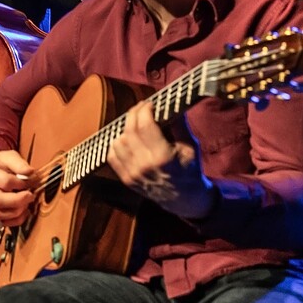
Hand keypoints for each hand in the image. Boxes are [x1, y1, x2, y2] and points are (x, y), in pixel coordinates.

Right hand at [0, 145, 36, 226]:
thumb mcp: (9, 156)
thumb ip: (19, 163)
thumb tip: (30, 173)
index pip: (4, 181)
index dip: (21, 183)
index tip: (32, 181)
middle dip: (18, 200)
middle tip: (30, 195)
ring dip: (16, 211)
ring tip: (26, 204)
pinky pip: (1, 221)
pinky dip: (15, 220)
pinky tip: (23, 212)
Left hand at [106, 102, 216, 220]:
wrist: (183, 199)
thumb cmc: (190, 171)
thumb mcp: (190, 147)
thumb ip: (179, 125)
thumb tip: (170, 104)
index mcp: (163, 157)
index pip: (145, 126)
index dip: (144, 110)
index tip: (149, 103)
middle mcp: (144, 165)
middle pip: (130, 131)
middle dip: (134, 114)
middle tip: (140, 108)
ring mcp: (132, 173)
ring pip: (117, 142)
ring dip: (125, 130)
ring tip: (135, 125)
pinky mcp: (126, 179)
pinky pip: (111, 156)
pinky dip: (117, 144)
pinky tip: (127, 140)